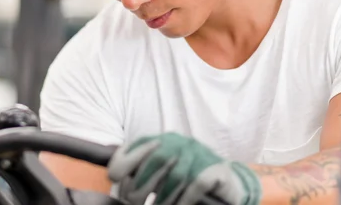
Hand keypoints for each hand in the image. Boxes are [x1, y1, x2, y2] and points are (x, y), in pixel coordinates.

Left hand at [107, 133, 260, 204]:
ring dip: (163, 197)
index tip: (114, 178)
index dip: (124, 161)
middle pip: (156, 159)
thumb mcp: (160, 172)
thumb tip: (116, 179)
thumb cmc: (186, 179)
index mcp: (162, 141)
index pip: (137, 145)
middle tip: (133, 201)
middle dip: (142, 184)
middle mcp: (179, 142)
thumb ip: (141, 171)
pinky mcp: (214, 169)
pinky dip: (183, 200)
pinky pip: (194, 185)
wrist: (225, 184)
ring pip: (175, 175)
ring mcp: (198, 154)